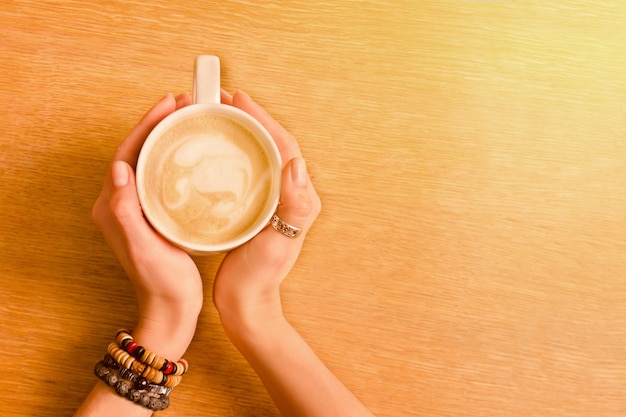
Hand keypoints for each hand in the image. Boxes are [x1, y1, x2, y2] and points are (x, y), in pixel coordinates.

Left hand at [91, 93, 201, 350]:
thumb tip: (118, 168)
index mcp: (112, 206)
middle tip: (185, 103)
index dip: (145, 125)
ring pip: (151, 161)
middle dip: (158, 125)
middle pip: (138, 152)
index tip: (168, 104)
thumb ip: (126, 210)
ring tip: (190, 119)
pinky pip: (163, 176)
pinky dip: (176, 158)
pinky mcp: (155, 214)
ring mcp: (138, 208)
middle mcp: (121, 202)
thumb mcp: (143, 246)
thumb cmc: (161, 281)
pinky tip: (194, 152)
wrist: (172, 308)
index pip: (126, 154)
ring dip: (168, 137)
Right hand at [213, 91, 321, 329]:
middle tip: (221, 100)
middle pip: (271, 145)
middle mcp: (288, 195)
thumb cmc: (260, 276)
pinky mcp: (254, 209)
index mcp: (299, 197)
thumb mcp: (277, 243)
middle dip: (250, 120)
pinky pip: (245, 172)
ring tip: (215, 116)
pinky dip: (231, 155)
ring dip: (240, 133)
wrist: (246, 303)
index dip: (263, 120)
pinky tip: (212, 150)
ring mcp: (270, 202)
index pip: (284, 146)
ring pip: (257, 156)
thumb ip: (294, 206)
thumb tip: (296, 163)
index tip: (239, 100)